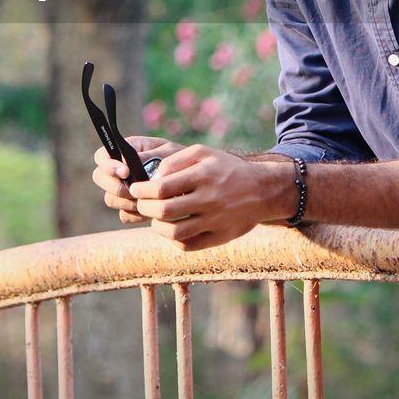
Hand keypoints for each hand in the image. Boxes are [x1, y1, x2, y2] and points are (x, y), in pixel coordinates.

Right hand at [93, 136, 184, 223]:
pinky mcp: (132, 208)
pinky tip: (151, 211)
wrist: (197, 181)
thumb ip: (148, 156)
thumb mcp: (169, 152)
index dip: (108, 164)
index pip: (102, 156)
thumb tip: (127, 164)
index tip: (126, 171)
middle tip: (135, 191)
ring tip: (148, 200)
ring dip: (127, 201)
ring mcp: (125, 190)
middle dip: (115, 186)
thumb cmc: (183, 159)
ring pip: (111, 199)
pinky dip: (136, 215)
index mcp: (126, 150)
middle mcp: (120, 170)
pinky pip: (124, 215)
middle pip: (100, 178)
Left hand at [129, 144, 276, 251]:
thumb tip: (152, 178)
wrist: (262, 189)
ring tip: (155, 218)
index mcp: (203, 175)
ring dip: (157, 226)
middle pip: (165, 211)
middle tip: (141, 203)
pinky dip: (174, 239)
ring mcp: (216, 220)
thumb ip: (175, 161)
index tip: (135, 189)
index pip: (162, 188)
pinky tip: (171, 229)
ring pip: (175, 232)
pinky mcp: (221, 237)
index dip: (142, 190)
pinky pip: (189, 245)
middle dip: (145, 208)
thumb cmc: (226, 168)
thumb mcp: (203, 153)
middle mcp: (210, 199)